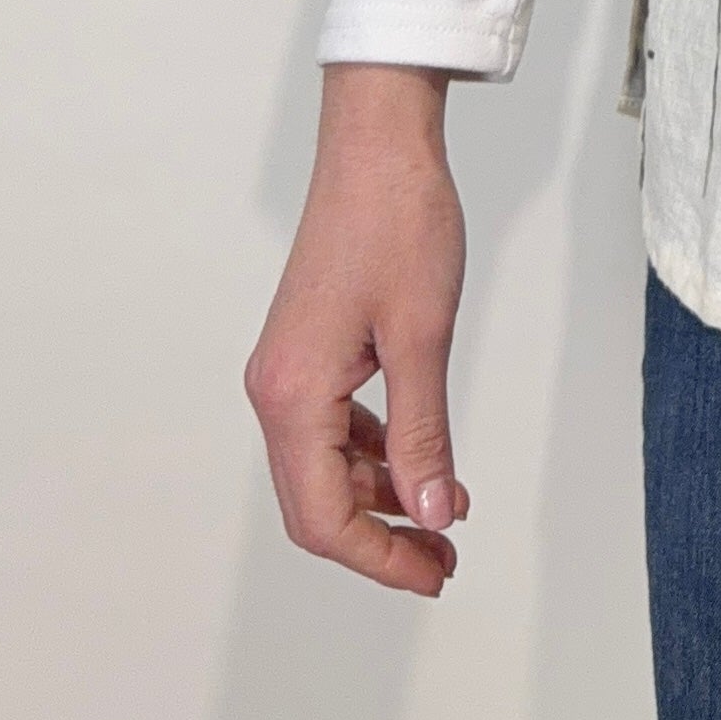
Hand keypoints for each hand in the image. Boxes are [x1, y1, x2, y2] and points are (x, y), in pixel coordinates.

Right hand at [243, 63, 469, 597]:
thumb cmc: (399, 223)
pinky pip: (334, 428)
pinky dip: (376, 453)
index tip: (434, 574)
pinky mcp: (309, 351)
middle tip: (444, 561)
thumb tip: (432, 516)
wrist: (379, 145)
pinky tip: (421, 461)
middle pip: (316, 503)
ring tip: (444, 515)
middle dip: (380, 540)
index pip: (322, 516)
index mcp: (292, 395)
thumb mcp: (423, 337)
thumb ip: (424, 435)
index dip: (378, 558)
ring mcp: (289, 370)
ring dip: (381, 498)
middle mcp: (276, 390)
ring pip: (326, 468)